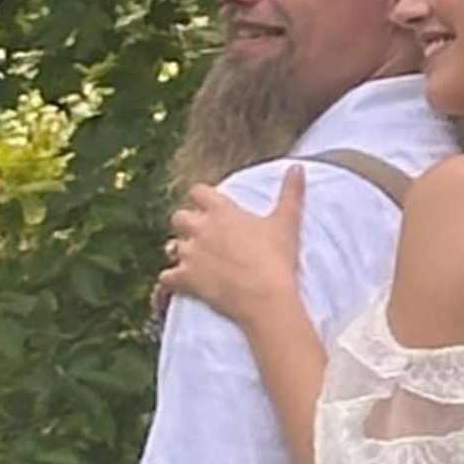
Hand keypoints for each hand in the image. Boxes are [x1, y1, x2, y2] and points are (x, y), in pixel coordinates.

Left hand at [157, 165, 306, 328]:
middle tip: (201, 234)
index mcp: (221, 211)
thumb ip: (291, 192)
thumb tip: (297, 167)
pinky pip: (165, 278)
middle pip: (178, 217)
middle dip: (187, 224)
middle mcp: (200, 229)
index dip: (202, 198)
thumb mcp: (287, 221)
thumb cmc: (276, 258)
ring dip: (179, 251)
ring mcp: (190, 254)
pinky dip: (169, 281)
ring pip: (171, 247)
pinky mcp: (186, 279)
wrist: (265, 296)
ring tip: (192, 259)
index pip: (198, 191)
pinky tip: (176, 284)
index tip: (210, 206)